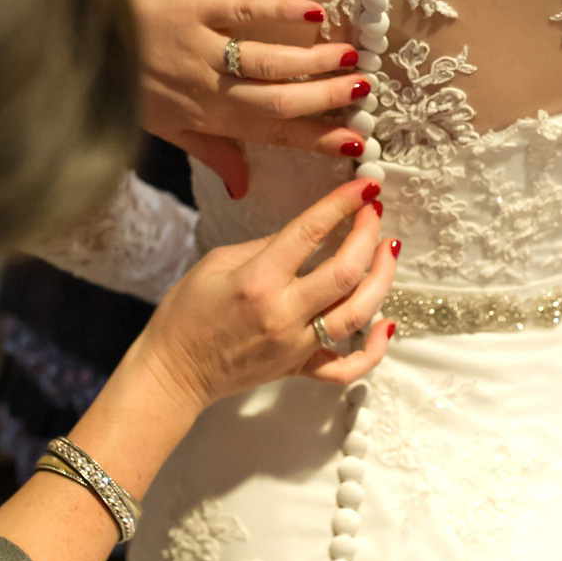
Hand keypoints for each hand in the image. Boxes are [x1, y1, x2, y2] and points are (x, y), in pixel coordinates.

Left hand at [130, 0, 368, 197]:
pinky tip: (314, 11)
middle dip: (324, 100)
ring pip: (266, 60)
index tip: (354, 144)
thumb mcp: (167, 131)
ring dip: (312, 62)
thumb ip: (213, 154)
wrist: (73, 42)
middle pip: (275, 100)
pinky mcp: (192, 7)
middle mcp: (207, 87)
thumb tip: (245, 188)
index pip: (269, 135)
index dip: (314, 140)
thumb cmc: (125, 88)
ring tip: (351, 61)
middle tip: (364, 96)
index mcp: (205, 119)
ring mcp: (200, 46)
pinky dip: (279, 10)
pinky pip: (241, 9)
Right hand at [133, 178, 398, 412]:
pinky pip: (346, 367)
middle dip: (368, 235)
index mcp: (258, 281)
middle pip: (345, 272)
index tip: (363, 186)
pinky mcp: (299, 369)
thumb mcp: (216, 263)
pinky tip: (386, 324)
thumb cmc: (186, 315)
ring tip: (389, 249)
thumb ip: (265, 245)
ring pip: (356, 314)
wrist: (172, 373)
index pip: (310, 233)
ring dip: (381, 279)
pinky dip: (373, 350)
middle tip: (374, 212)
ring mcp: (295, 346)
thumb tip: (308, 231)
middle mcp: (283, 314)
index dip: (341, 204)